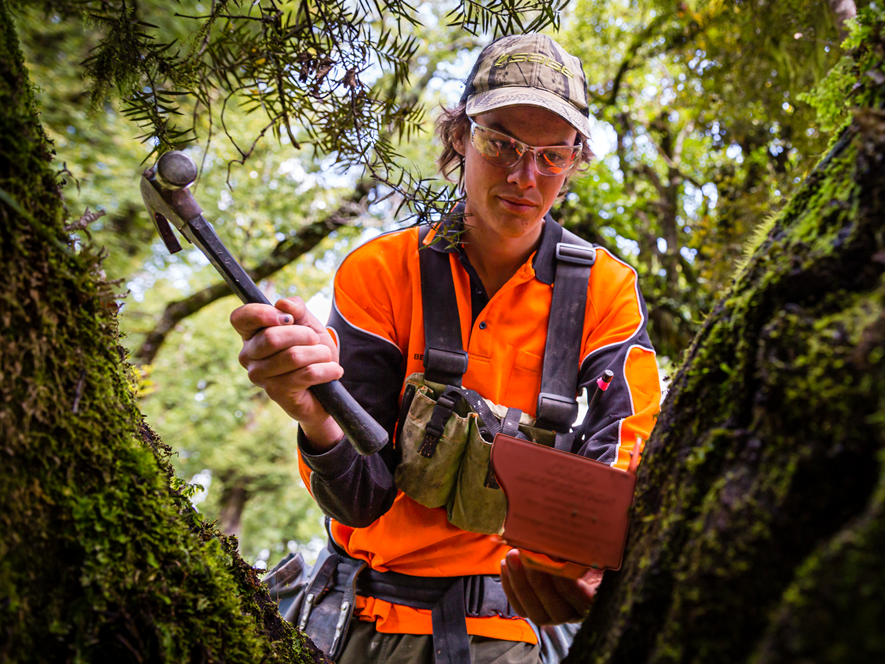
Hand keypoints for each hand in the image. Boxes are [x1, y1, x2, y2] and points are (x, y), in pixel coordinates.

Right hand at [230, 296, 343, 443]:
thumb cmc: (311, 350)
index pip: (240, 317)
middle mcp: (248, 356)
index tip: (288, 318)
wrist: (324, 383)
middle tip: (315, 341)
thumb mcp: (308, 324)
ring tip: (326, 357)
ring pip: (293, 356)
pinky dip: (327, 370)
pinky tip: (333, 371)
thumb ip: (297, 309)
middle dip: (305, 335)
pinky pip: (307, 374)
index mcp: (251, 335)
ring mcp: (259, 376)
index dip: (262, 314)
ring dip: (320, 354)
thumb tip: (283, 304)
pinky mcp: (276, 393)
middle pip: (271, 337)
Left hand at [500, 549, 602, 624]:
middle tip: (526, 552)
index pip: (580, 596)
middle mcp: (571, 614)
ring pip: (532, 607)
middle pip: (552, 602)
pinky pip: (518, 605)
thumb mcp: (587, 552)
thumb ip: (582, 549)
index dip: (565, 578)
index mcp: (591, 600)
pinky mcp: (532, 613)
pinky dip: (509, 585)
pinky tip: (505, 565)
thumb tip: (567, 536)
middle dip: (537, 576)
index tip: (552, 556)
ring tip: (512, 555)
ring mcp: (550, 616)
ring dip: (519, 580)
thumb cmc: (580, 557)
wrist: (570, 567)